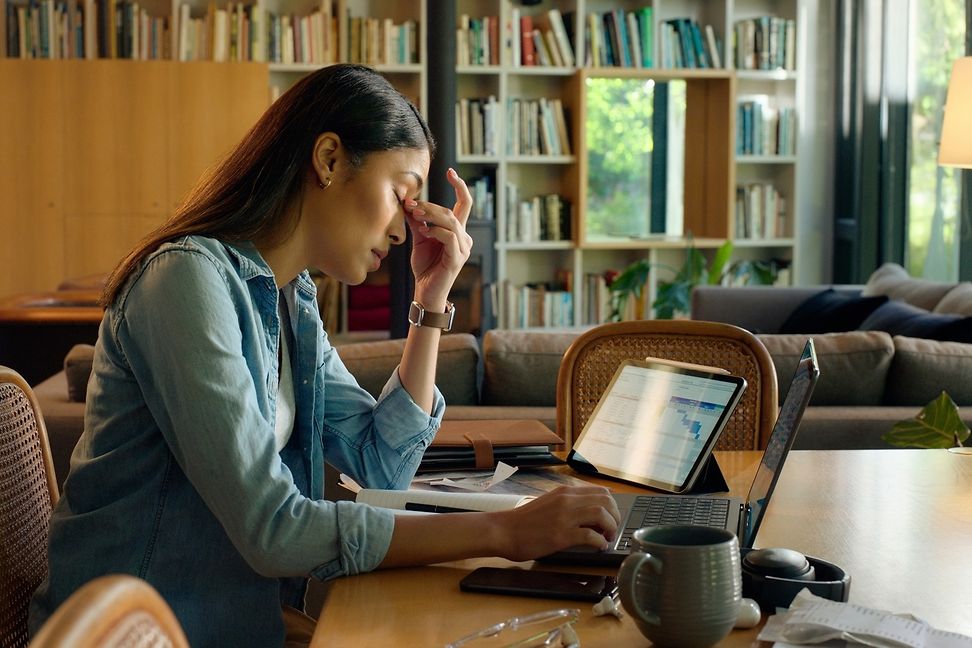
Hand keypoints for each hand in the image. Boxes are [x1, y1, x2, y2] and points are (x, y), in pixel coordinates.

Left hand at [404, 168, 473, 305]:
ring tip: (415, 216)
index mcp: (457, 231)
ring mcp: (463, 248)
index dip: (459, 186)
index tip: (450, 171)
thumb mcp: (419, 239)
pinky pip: (449, 237)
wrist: (426, 292)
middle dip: (431, 205)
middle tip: (411, 205)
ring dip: (431, 215)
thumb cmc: (425, 266)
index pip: (464, 204)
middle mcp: (464, 237)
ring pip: (451, 222)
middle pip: (453, 211)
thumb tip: (408, 202)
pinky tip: (424, 232)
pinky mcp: (457, 259)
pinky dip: (436, 231)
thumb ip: (416, 221)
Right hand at [496, 486, 621, 561]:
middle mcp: (567, 500)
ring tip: (607, 538)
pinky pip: (590, 536)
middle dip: (615, 516)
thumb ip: (568, 505)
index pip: (601, 492)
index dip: (612, 506)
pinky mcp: (561, 535)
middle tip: (612, 529)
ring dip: (610, 528)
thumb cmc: (524, 521)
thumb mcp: (549, 504)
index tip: (611, 517)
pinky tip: (599, 547)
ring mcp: (564, 517)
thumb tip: (590, 514)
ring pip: (601, 514)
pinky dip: (600, 542)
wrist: (504, 530)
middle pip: (606, 501)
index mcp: (565, 492)